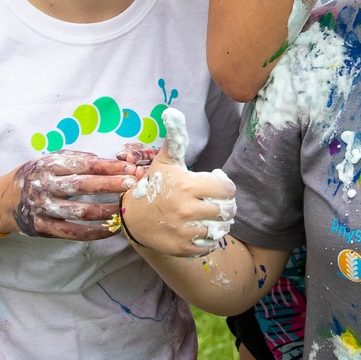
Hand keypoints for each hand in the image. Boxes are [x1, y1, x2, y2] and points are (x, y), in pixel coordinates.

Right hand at [0, 152, 139, 241]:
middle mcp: (45, 186)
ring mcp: (43, 208)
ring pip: (80, 212)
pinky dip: (94, 233)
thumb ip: (77, 159)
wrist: (5, 200)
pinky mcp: (43, 227)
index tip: (129, 168)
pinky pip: (73, 233)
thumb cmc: (37, 176)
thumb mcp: (51, 160)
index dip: (108, 166)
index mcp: (49, 165)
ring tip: (125, 209)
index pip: (83, 164)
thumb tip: (111, 162)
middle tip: (132, 185)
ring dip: (106, 211)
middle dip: (110, 184)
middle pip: (83, 186)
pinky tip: (111, 229)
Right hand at [119, 109, 236, 257]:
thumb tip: (172, 111)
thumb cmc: (154, 185)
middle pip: (227, 210)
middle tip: (214, 202)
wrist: (133, 218)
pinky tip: (199, 229)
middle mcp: (187, 209)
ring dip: (219, 222)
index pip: (227, 189)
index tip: (214, 185)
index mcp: (187, 186)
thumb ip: (175, 137)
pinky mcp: (182, 248)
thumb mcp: (165, 160)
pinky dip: (209, 238)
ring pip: (221, 228)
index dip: (224, 187)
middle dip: (224, 205)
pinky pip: (210, 245)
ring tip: (208, 216)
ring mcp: (184, 231)